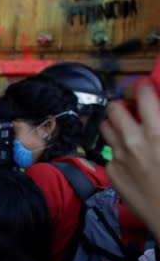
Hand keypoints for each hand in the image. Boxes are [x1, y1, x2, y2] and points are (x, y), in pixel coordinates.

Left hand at [101, 82, 159, 236]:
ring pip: (106, 127)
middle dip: (123, 105)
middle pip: (114, 107)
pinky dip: (119, 152)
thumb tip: (156, 110)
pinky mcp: (112, 172)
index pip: (142, 93)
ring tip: (129, 131)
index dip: (142, 87)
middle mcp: (134, 141)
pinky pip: (110, 153)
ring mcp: (119, 157)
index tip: (144, 87)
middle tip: (132, 110)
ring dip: (116, 125)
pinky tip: (132, 159)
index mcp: (157, 131)